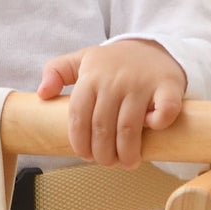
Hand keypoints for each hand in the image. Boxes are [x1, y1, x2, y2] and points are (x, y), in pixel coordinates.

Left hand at [37, 40, 187, 167]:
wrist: (154, 47)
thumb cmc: (114, 62)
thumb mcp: (82, 59)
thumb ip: (57, 71)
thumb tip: (42, 93)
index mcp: (91, 77)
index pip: (78, 118)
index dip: (80, 142)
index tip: (85, 155)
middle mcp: (115, 80)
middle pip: (102, 128)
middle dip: (103, 153)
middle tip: (107, 162)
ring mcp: (142, 83)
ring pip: (129, 127)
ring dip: (127, 152)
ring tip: (128, 162)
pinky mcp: (168, 86)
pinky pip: (164, 110)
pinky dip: (158, 124)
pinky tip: (153, 131)